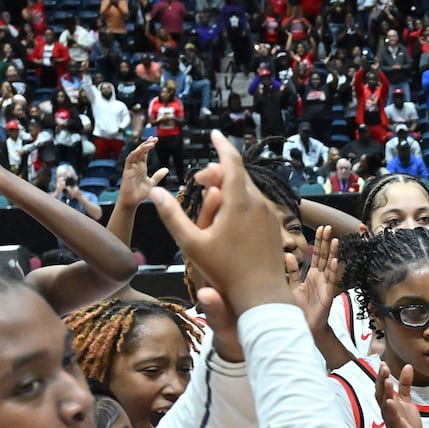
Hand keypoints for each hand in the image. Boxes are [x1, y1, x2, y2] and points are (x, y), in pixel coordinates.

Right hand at [119, 136, 166, 207]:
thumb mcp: (152, 182)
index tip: (156, 140)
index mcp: (142, 167)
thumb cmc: (140, 193)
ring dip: (142, 147)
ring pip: (135, 153)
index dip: (149, 146)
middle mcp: (136, 165)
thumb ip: (158, 175)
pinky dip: (134, 154)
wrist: (132, 201)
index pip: (145, 153)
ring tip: (150, 143)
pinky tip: (140, 150)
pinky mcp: (127, 171)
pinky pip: (129, 160)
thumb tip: (166, 169)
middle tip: (154, 138)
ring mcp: (131, 167)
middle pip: (140, 151)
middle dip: (146, 144)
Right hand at [151, 131, 295, 314]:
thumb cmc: (224, 273)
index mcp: (239, 202)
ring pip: (248, 189)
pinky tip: (229, 213)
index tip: (214, 133)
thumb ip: (172, 216)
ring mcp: (269, 214)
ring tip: (212, 197)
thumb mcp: (192, 245)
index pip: (231, 161)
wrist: (262, 294)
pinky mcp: (274, 225)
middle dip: (219, 171)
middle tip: (200, 180)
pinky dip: (241, 200)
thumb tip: (154, 192)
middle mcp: (258, 203)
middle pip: (239, 174)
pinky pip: (256, 203)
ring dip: (230, 187)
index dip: (222, 144)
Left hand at [292, 226, 340, 333]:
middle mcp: (320, 278)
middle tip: (328, 227)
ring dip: (333, 253)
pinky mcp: (328, 295)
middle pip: (324, 256)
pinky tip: (336, 261)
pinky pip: (332, 281)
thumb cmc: (298, 309)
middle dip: (326, 242)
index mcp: (312, 275)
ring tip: (335, 240)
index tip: (320, 229)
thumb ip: (292, 272)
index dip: (318, 242)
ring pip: (330, 266)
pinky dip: (334, 271)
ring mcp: (325, 286)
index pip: (316, 255)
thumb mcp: (292, 287)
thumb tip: (287, 255)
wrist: (304, 327)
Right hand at [376, 362, 423, 427]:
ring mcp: (391, 419)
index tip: (383, 363)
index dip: (382, 376)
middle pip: (381, 393)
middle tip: (383, 367)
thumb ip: (405, 384)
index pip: (382, 387)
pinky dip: (391, 410)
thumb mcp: (406, 401)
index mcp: (388, 403)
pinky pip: (393, 418)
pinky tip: (390, 402)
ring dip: (386, 393)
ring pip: (386, 405)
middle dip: (382, 380)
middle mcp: (387, 410)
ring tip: (387, 381)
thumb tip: (407, 366)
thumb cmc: (406, 423)